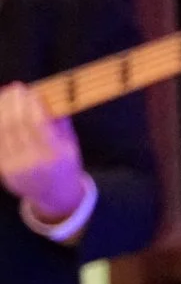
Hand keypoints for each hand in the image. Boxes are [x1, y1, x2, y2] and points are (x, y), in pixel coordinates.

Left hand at [0, 84, 88, 221]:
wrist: (56, 197)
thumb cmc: (66, 165)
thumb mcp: (71, 145)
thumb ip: (60, 122)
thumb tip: (47, 96)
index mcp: (54, 155)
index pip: (37, 123)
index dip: (31, 104)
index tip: (30, 90)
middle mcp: (33, 161)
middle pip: (16, 124)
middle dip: (14, 102)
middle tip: (15, 87)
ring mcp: (16, 166)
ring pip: (3, 131)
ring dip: (2, 109)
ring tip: (6, 94)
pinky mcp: (4, 169)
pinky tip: (1, 111)